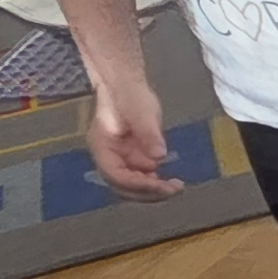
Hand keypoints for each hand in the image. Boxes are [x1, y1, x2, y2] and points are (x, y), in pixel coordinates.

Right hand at [86, 73, 185, 200]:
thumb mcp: (140, 110)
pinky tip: (171, 182)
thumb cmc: (129, 94)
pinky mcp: (132, 159)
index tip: (161, 186)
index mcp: (102, 147)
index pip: (116, 175)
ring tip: (176, 187)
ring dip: (153, 191)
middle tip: (174, 190)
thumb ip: (148, 133)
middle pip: (123, 187)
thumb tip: (159, 156)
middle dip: (148, 192)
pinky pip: (142, 178)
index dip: (138, 185)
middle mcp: (108, 158)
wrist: (128, 85)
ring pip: (133, 186)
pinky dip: (156, 183)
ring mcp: (120, 160)